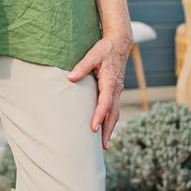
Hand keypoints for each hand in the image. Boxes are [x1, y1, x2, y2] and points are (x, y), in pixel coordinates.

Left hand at [67, 34, 130, 148]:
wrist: (120, 43)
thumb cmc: (105, 48)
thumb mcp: (93, 54)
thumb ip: (82, 66)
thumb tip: (70, 78)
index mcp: (110, 81)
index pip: (105, 102)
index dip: (99, 115)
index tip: (93, 128)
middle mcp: (116, 89)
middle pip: (113, 113)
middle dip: (108, 130)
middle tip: (103, 146)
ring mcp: (117, 91)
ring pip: (115, 113)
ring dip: (110, 128)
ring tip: (104, 144)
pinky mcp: (116, 91)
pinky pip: (114, 108)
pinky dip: (110, 120)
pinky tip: (104, 128)